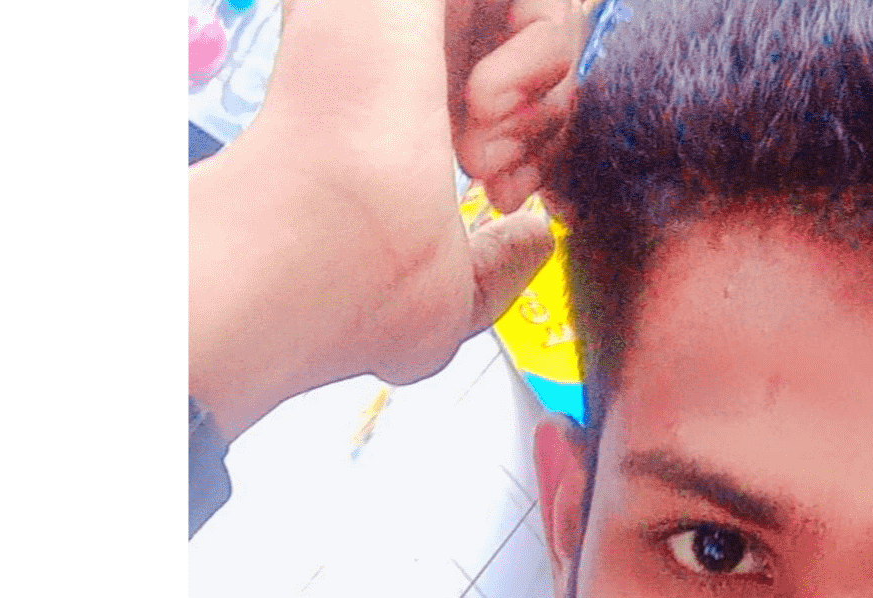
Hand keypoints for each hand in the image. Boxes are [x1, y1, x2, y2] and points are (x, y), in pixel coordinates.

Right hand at [190, 0, 590, 438]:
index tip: (507, 201)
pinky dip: (543, 45)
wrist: (325, 252)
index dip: (538, 142)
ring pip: (539, 7)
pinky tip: (491, 107)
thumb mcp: (451, 294)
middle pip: (524, 42)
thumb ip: (497, 265)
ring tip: (491, 152)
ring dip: (546, 87)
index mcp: (395, 106)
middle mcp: (392, 47)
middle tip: (503, 183)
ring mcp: (400, 9)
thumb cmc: (365, 293)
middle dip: (548, 116)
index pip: (504, 90)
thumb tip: (538, 236)